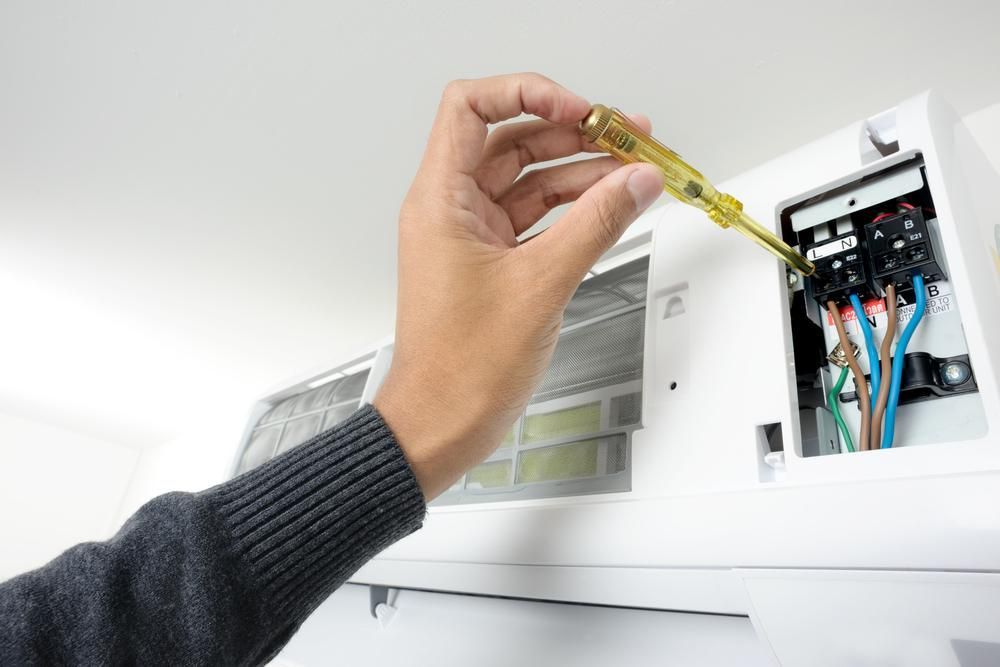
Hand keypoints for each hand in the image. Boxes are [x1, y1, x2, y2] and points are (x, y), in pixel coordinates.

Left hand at [374, 73, 662, 498]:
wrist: (441, 424)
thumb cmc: (461, 368)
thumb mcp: (541, 284)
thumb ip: (595, 223)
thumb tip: (635, 181)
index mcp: (440, 200)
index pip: (471, 107)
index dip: (527, 94)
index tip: (578, 110)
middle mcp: (451, 210)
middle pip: (511, 140)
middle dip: (570, 133)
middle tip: (625, 138)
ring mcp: (472, 236)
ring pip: (528, 180)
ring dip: (579, 171)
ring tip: (632, 171)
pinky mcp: (492, 263)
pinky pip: (535, 217)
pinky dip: (573, 210)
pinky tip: (611, 206)